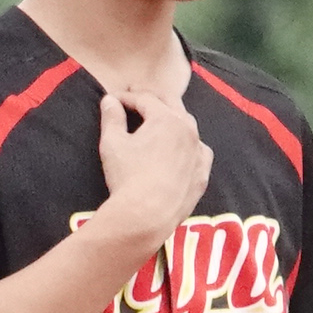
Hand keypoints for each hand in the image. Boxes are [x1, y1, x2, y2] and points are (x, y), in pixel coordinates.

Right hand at [91, 81, 213, 262]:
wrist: (147, 215)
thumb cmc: (128, 177)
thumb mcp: (112, 144)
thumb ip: (112, 118)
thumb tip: (109, 100)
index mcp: (166, 119)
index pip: (145, 99)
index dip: (127, 97)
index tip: (115, 99)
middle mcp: (188, 130)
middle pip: (172, 104)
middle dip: (153, 99)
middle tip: (137, 100)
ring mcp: (199, 152)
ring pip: (189, 126)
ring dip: (173, 119)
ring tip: (160, 121)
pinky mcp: (202, 173)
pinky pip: (199, 151)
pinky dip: (189, 145)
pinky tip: (182, 150)